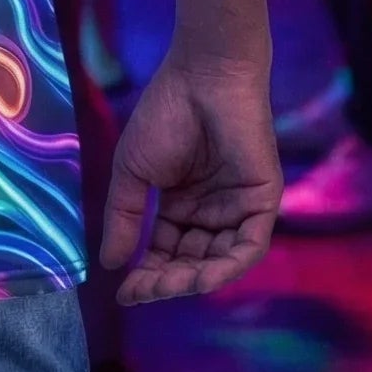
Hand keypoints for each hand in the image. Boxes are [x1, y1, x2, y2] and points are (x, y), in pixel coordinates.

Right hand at [101, 53, 279, 303]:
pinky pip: (248, 247)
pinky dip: (226, 267)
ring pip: (218, 261)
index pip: (164, 250)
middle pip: (190, 261)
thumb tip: (109, 263)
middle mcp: (211, 212)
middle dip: (166, 281)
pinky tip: (200, 277)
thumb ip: (125, 217)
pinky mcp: (263, 203)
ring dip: (193, 280)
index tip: (122, 293)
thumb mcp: (133, 171)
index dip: (145, 274)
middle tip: (142, 290)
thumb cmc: (165, 115)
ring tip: (165, 285)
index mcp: (181, 204)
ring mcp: (238, 209)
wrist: (202, 78)